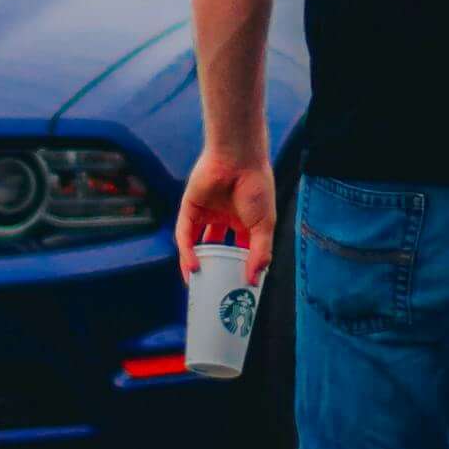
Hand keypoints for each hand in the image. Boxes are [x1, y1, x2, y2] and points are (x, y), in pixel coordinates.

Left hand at [178, 145, 278, 281]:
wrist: (239, 158)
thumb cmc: (257, 186)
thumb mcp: (264, 225)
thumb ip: (260, 253)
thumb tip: (255, 280)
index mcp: (244, 221)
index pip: (239, 249)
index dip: (239, 267)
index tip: (238, 288)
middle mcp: (224, 218)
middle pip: (216, 249)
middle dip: (215, 268)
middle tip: (214, 290)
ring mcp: (206, 213)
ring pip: (196, 244)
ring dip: (196, 264)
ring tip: (198, 285)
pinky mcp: (190, 208)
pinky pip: (185, 234)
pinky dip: (187, 253)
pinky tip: (192, 267)